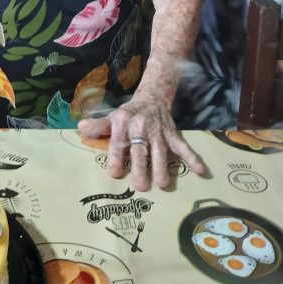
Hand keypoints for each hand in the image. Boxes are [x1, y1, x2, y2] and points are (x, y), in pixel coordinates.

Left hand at [78, 98, 205, 190]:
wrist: (152, 97)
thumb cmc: (129, 113)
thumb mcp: (112, 117)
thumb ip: (99, 126)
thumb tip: (81, 129)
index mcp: (123, 122)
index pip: (118, 141)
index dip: (115, 157)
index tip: (114, 173)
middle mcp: (141, 126)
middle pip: (140, 149)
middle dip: (140, 167)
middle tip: (140, 186)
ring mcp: (159, 131)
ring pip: (160, 150)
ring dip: (162, 167)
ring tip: (163, 184)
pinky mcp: (172, 133)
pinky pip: (183, 146)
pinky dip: (193, 157)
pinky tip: (201, 170)